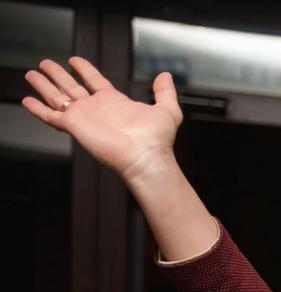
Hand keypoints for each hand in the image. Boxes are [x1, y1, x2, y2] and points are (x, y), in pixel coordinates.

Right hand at [22, 57, 181, 183]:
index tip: (74, 60)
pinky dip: (38, 109)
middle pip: (71, 86)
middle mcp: (96, 108)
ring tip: (32, 74)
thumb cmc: (157, 139)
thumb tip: (166, 75)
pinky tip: (27, 101)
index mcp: (114, 102)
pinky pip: (51, 116)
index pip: (94, 81)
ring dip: (44, 85)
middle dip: (58, 75)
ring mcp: (84, 117)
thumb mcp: (167, 109)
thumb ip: (164, 91)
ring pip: (58, 97)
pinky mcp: (74, 126)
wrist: (145, 157)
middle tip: (45, 63)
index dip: (84, 69)